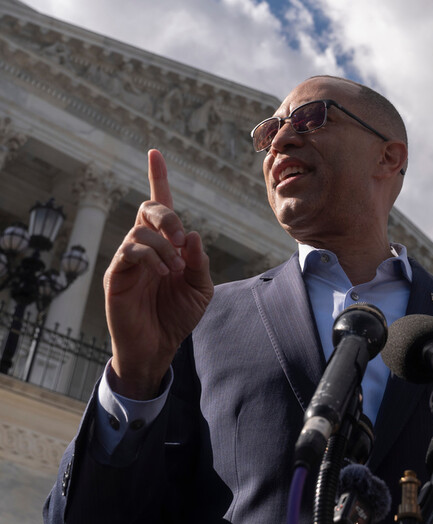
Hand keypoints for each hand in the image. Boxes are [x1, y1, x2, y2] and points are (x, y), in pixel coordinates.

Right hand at [104, 149, 213, 399]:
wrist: (159, 345)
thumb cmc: (177, 315)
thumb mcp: (200, 288)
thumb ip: (200, 263)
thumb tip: (192, 236)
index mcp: (167, 245)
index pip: (161, 205)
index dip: (158, 178)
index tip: (155, 152)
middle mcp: (146, 246)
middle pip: (150, 208)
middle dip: (167, 214)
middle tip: (180, 237)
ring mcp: (129, 258)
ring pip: (141, 231)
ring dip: (163, 246)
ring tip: (174, 270)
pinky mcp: (117, 274)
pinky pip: (130, 251)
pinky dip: (151, 258)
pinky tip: (163, 273)